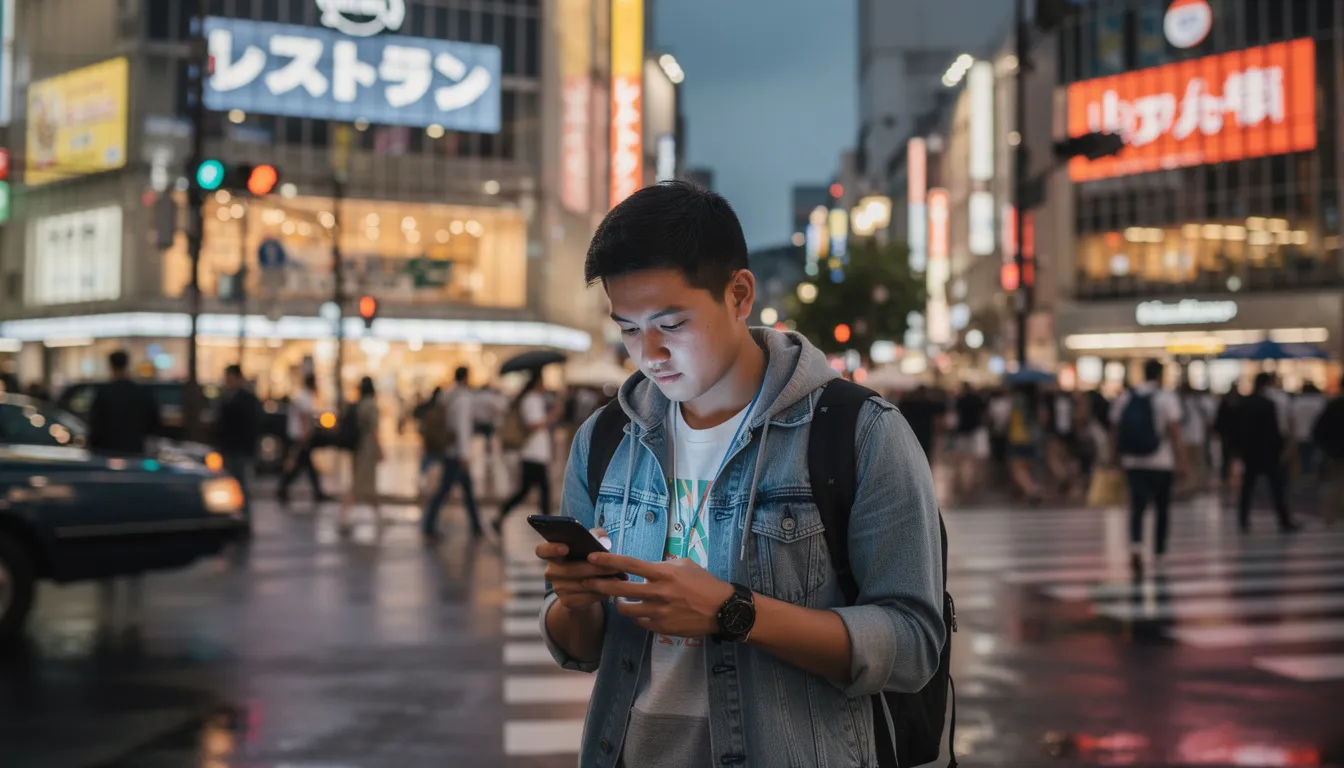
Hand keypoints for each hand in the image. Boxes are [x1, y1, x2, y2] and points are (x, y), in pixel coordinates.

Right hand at [536, 528, 622, 610]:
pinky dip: (600, 593)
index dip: (551, 549)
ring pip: (580, 585)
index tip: (565, 547)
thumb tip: (601, 537)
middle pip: (569, 570)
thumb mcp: (590, 545)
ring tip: (618, 576)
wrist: (584, 587)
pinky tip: (613, 588)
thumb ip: (595, 536)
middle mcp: (551, 572)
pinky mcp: (568, 602)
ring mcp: (558, 588)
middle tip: (614, 566)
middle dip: (593, 568)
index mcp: (553, 554)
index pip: (542, 550)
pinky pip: (585, 598)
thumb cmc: (587, 559)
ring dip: (601, 581)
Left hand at [585, 552, 734, 638]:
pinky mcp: (662, 628)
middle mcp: (658, 592)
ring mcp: (659, 612)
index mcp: (663, 573)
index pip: (629, 564)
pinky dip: (637, 617)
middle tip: (588, 583)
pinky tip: (641, 612)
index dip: (608, 561)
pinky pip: (640, 622)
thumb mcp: (684, 565)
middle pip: (620, 589)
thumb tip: (647, 567)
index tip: (591, 558)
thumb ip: (663, 565)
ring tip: (620, 599)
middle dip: (599, 585)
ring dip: (620, 604)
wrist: (722, 609)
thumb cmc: (704, 583)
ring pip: (626, 610)